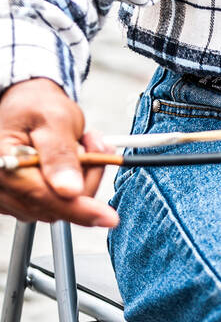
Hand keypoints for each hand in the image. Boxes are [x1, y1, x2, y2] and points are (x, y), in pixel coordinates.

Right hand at [0, 78, 117, 227]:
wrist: (25, 104)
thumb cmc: (34, 106)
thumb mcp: (54, 120)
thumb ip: (61, 154)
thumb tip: (70, 190)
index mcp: (6, 164)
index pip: (44, 197)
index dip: (79, 209)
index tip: (108, 217)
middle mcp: (3, 185)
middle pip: (58, 205)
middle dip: (85, 178)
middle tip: (92, 144)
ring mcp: (11, 196)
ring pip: (61, 207)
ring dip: (81, 180)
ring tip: (79, 147)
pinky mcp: (22, 200)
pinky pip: (57, 204)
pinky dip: (72, 186)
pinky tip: (71, 162)